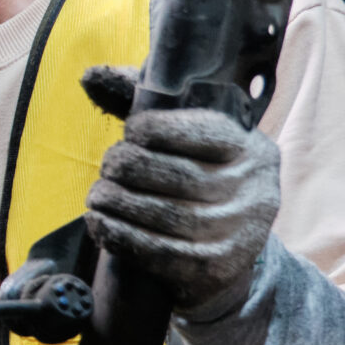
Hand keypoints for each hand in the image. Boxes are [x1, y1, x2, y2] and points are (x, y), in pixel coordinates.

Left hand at [80, 64, 281, 317]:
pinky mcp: (215, 268)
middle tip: (108, 166)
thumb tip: (91, 76)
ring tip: (97, 195)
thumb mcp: (187, 138)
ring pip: (165, 213)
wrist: (228, 256)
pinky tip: (99, 223)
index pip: (202, 130)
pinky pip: (159, 251)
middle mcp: (253, 190)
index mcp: (251, 148)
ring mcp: (237, 232)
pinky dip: (120, 235)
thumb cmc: (198, 179)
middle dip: (128, 166)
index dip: (156, 129)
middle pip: (177, 173)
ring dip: (117, 202)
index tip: (130, 132)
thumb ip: (144, 100)